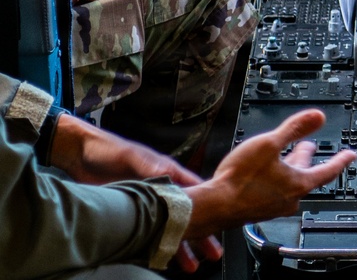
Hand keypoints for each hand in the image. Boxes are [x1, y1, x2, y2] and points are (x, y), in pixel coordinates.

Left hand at [49, 114, 221, 271]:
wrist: (78, 156)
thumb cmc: (108, 150)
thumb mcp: (131, 156)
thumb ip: (151, 166)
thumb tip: (171, 175)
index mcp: (167, 173)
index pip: (195, 191)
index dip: (209, 206)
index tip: (219, 222)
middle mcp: (161, 190)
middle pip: (186, 214)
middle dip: (201, 233)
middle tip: (212, 251)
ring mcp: (147, 205)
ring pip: (170, 228)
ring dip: (181, 245)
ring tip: (192, 265)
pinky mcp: (131, 216)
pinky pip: (150, 234)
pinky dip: (159, 246)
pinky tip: (164, 258)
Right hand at [183, 109, 356, 241]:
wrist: (214, 206)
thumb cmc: (240, 179)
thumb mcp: (270, 143)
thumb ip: (295, 128)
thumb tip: (317, 117)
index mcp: (298, 184)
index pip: (328, 171)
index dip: (341, 160)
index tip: (350, 156)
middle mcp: (289, 199)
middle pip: (306, 176)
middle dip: (309, 160)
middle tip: (311, 148)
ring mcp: (273, 206)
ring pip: (288, 184)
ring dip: (290, 168)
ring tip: (287, 156)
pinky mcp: (257, 208)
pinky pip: (273, 190)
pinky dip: (275, 177)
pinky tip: (265, 172)